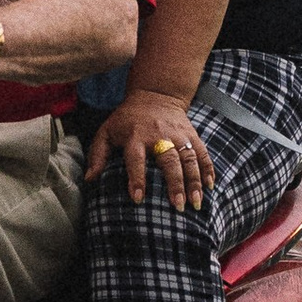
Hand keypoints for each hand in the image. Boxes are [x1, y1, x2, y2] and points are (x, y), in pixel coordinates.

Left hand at [86, 90, 214, 209]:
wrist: (155, 95)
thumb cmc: (126, 120)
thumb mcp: (106, 132)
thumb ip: (97, 155)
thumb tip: (90, 180)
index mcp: (135, 136)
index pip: (136, 159)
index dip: (137, 178)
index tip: (138, 199)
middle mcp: (159, 135)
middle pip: (169, 160)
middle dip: (175, 184)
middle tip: (177, 206)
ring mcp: (178, 135)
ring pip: (189, 159)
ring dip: (194, 182)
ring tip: (196, 203)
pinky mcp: (192, 135)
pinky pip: (202, 153)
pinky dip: (208, 170)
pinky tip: (211, 187)